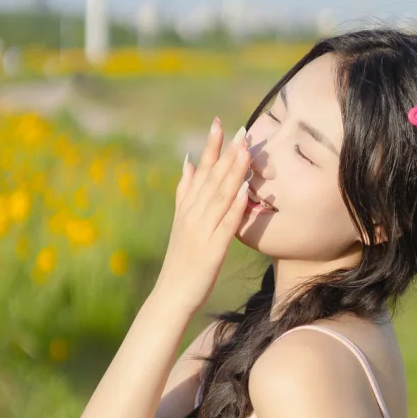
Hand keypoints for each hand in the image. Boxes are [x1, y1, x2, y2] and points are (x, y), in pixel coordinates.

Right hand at [155, 118, 251, 316]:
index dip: (210, 148)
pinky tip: (245, 190)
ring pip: (219, 196)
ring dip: (232, 173)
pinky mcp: (211, 249)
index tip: (218, 123)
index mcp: (186, 207)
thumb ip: (184, 191)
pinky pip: (225, 224)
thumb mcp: (180, 220)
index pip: (199, 171)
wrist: (171, 294)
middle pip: (210, 179)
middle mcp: (192, 215)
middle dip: (225, 153)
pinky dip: (234, 205)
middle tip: (240, 130)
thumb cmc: (180, 259)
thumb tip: (187, 160)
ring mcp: (201, 231)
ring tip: (245, 151)